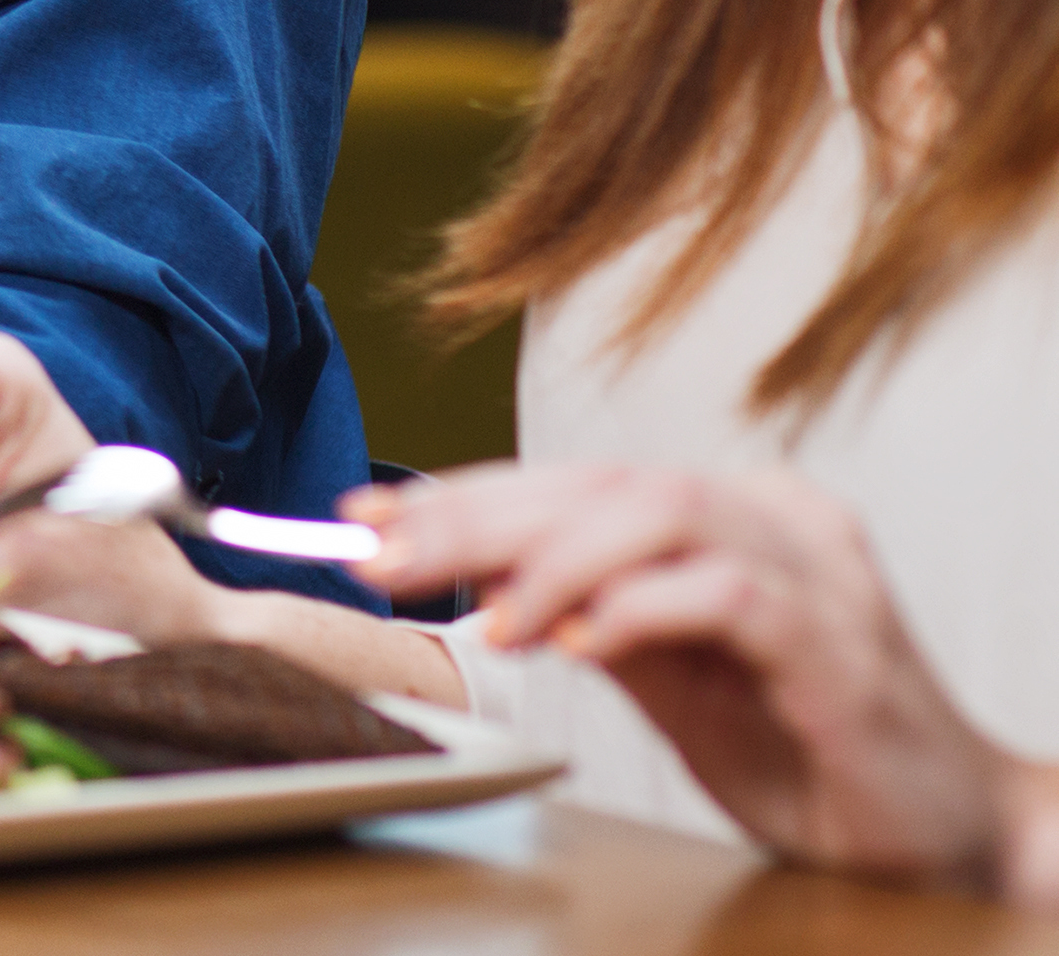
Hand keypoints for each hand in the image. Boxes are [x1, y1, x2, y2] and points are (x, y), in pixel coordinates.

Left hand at [361, 463, 1034, 895]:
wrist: (941, 827)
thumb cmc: (799, 745)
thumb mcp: (664, 669)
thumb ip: (578, 610)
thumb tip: (458, 569)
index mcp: (730, 510)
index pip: (574, 480)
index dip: (463, 494)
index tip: (367, 518)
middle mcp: (774, 516)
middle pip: (600, 484)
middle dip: (474, 517)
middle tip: (382, 555)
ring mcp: (817, 571)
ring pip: (658, 515)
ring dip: (549, 561)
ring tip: (483, 618)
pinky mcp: (841, 642)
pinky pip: (728, 594)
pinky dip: (640, 608)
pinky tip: (580, 643)